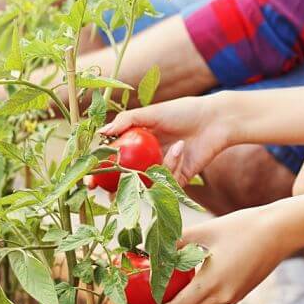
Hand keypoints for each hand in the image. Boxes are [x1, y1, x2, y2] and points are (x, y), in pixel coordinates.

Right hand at [99, 95, 229, 185]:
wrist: (214, 120)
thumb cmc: (183, 111)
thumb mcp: (152, 112)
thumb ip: (126, 121)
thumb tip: (101, 132)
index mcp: (137, 143)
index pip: (112, 161)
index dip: (100, 172)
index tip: (89, 179)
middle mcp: (146, 160)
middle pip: (124, 181)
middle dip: (114, 189)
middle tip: (106, 192)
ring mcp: (161, 171)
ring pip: (146, 184)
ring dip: (152, 171)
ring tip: (170, 148)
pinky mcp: (178, 180)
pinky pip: (167, 183)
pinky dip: (172, 165)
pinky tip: (182, 148)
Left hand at [127, 205, 295, 303]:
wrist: (280, 230)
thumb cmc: (244, 226)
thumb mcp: (205, 231)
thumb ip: (176, 241)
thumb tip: (149, 247)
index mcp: (212, 284)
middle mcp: (223, 297)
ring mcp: (233, 296)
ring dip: (176, 303)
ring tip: (158, 289)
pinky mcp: (240, 291)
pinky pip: (211, 298)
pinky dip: (194, 293)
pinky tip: (187, 278)